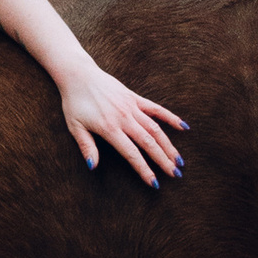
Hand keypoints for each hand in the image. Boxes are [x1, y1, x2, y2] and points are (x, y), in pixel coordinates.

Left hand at [60, 65, 186, 186]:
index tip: (155, 183)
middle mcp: (124, 118)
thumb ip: (86, 147)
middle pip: (148, 142)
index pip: (131, 153)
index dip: (144, 169)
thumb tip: (93, 167)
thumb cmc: (74, 103)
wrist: (79, 75)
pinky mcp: (134, 98)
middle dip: (163, 160)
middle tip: (176, 174)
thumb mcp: (75, 127)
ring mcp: (131, 106)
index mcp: (109, 128)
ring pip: (155, 128)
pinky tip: (183, 127)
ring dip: (169, 145)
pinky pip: (156, 108)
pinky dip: (170, 117)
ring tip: (179, 160)